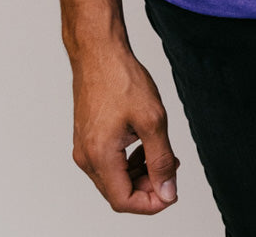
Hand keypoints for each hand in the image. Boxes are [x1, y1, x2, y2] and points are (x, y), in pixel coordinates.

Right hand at [71, 46, 179, 213]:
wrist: (98, 51)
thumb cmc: (121, 78)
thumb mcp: (152, 119)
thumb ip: (161, 160)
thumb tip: (168, 192)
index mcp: (100, 156)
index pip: (124, 201)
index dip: (151, 203)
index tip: (171, 190)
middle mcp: (86, 157)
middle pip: (118, 193)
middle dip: (148, 187)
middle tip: (171, 168)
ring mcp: (84, 147)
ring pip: (114, 179)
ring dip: (140, 174)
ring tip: (162, 154)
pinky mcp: (87, 137)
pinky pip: (109, 163)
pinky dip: (129, 161)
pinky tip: (145, 144)